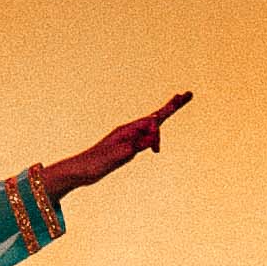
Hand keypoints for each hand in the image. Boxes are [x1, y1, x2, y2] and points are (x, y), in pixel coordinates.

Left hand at [41, 92, 192, 200]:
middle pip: (155, 116)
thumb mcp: (117, 156)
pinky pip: (145, 134)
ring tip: (178, 99)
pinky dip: (155, 129)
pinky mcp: (126, 146)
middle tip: (187, 94)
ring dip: (165, 112)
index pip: (152, 122)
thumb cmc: (96, 164)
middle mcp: (128, 130)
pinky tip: (157, 127)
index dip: (161, 127)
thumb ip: (135, 145)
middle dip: (172, 106)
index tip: (158, 147)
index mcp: (127, 131)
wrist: (79, 171)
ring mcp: (127, 137)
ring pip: (150, 124)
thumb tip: (153, 136)